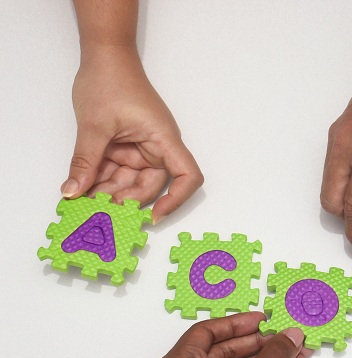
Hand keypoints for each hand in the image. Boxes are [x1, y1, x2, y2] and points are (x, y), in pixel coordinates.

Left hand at [63, 45, 202, 222]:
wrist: (104, 57)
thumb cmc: (110, 81)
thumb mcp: (93, 126)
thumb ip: (85, 162)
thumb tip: (73, 192)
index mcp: (163, 139)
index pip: (186, 175)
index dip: (176, 199)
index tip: (153, 216)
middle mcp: (157, 147)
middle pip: (150, 185)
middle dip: (125, 199)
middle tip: (97, 211)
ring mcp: (142, 148)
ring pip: (130, 181)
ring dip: (109, 192)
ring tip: (83, 201)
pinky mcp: (128, 147)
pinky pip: (118, 170)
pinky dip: (102, 180)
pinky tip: (83, 188)